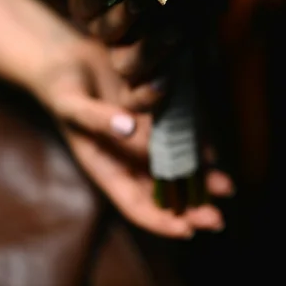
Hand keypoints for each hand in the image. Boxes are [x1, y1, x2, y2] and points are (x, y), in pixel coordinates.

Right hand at [29, 28, 232, 237]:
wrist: (66, 56)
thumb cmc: (60, 87)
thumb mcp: (71, 105)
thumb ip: (96, 118)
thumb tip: (128, 127)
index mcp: (105, 166)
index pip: (133, 204)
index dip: (159, 221)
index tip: (187, 230)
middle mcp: (127, 156)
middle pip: (161, 191)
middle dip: (189, 207)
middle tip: (216, 217)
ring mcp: (143, 135)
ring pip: (175, 164)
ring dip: (200, 177)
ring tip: (225, 185)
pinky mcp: (153, 112)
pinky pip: (177, 132)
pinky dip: (196, 141)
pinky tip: (211, 146)